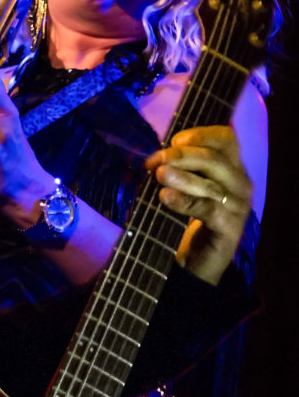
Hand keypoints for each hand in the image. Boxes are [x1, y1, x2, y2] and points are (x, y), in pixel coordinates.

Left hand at [145, 125, 252, 283]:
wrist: (197, 262)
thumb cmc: (190, 218)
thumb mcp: (187, 187)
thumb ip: (180, 168)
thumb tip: (156, 155)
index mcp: (232, 168)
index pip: (227, 139)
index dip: (201, 134)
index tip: (173, 140)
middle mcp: (240, 183)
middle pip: (216, 159)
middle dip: (183, 156)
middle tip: (156, 160)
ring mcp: (238, 206)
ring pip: (211, 184)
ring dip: (182, 177)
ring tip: (159, 175)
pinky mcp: (229, 228)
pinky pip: (207, 209)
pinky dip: (184, 201)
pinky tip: (165, 197)